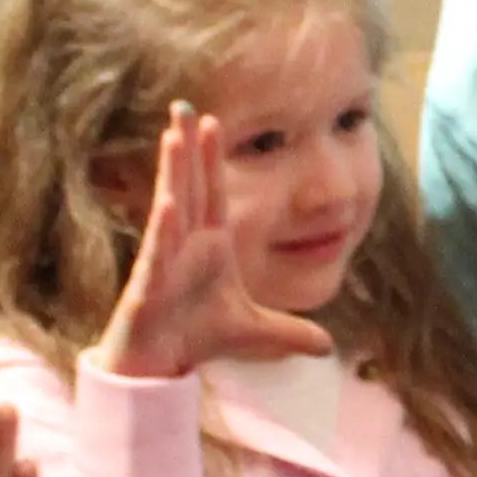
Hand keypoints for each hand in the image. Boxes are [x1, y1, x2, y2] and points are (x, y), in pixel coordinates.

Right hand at [99, 111, 335, 385]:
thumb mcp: (253, 334)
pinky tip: (167, 205)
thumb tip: (327, 345)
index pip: (212, 193)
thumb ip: (289, 333)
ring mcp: (165, 262)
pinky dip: (163, 231)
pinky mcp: (148, 288)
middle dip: (185, 146)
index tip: (212, 120)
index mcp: (210, 246)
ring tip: (172, 137)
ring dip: (171, 174)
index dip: (211, 157)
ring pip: (169, 209)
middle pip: (187, 187)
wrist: (159, 370)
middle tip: (181, 105)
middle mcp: (185, 245)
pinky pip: (157, 254)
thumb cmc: (196, 338)